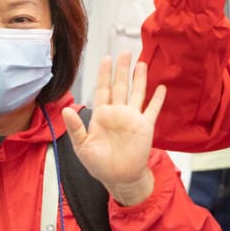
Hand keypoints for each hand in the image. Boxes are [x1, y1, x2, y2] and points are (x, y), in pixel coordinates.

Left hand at [62, 53, 166, 205]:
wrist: (118, 177)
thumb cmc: (98, 164)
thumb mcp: (82, 146)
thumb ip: (75, 128)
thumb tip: (67, 109)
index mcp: (101, 115)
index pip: (103, 89)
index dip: (104, 74)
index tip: (105, 59)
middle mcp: (118, 113)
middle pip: (121, 86)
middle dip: (122, 69)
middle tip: (125, 53)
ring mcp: (133, 118)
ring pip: (137, 93)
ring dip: (140, 79)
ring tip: (142, 63)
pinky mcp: (146, 126)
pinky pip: (153, 109)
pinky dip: (158, 99)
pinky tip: (161, 87)